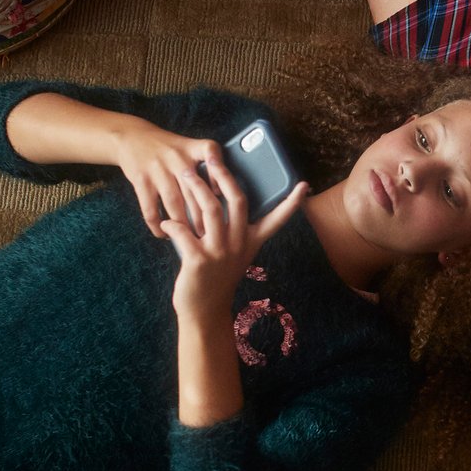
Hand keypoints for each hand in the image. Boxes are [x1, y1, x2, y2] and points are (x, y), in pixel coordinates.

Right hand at [109, 122, 231, 238]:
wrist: (132, 137)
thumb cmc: (167, 148)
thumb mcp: (187, 146)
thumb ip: (205, 164)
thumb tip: (223, 193)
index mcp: (191, 148)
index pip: (210, 151)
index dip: (218, 171)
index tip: (221, 193)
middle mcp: (176, 158)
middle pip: (195, 189)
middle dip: (205, 215)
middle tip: (214, 235)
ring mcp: (158, 170)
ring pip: (174, 203)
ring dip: (184, 225)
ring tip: (193, 239)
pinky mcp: (141, 180)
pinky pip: (151, 209)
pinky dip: (158, 225)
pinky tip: (165, 234)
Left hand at [159, 165, 309, 314]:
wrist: (204, 311)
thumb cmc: (216, 278)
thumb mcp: (233, 255)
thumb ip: (231, 231)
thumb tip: (220, 200)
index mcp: (250, 242)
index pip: (276, 219)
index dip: (290, 203)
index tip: (303, 185)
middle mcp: (238, 245)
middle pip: (237, 201)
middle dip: (224, 175)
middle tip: (211, 159)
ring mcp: (219, 252)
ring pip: (211, 210)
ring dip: (197, 188)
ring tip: (185, 174)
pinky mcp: (198, 261)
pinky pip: (183, 233)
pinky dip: (173, 224)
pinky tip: (166, 221)